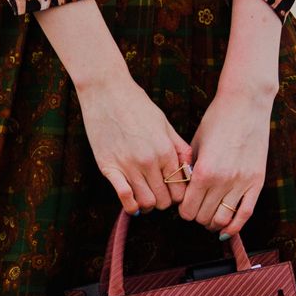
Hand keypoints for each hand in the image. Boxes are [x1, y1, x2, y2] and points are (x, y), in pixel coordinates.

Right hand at [76, 68, 192, 216]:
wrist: (106, 91)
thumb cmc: (137, 104)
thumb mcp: (164, 123)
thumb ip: (179, 147)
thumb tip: (189, 168)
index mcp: (166, 150)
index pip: (180, 189)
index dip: (179, 194)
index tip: (173, 191)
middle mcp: (149, 161)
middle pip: (164, 200)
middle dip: (164, 201)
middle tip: (160, 193)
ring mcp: (128, 165)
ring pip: (146, 202)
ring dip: (148, 204)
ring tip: (146, 195)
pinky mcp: (108, 166)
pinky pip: (123, 196)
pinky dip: (130, 204)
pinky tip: (131, 201)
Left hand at [177, 87, 271, 235]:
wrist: (245, 104)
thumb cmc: (216, 120)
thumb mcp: (195, 144)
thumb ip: (189, 170)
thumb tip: (181, 192)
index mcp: (203, 172)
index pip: (187, 209)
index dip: (183, 211)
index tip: (184, 205)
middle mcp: (222, 180)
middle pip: (203, 217)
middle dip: (197, 216)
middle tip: (196, 209)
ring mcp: (241, 182)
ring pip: (223, 220)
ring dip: (213, 223)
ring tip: (210, 216)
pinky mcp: (257, 181)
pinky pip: (246, 213)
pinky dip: (235, 226)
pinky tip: (226, 229)